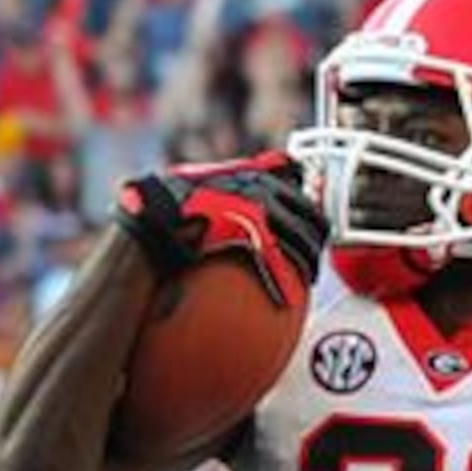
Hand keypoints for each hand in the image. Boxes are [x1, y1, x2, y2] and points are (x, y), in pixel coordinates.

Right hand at [116, 154, 323, 310]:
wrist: (155, 214)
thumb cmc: (173, 202)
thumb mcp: (205, 182)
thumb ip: (232, 183)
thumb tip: (247, 188)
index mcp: (253, 174)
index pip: (298, 190)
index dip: (310, 213)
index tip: (313, 231)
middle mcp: (261, 187)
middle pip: (307, 215)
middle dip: (316, 239)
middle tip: (315, 257)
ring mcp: (257, 208)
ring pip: (299, 238)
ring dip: (309, 261)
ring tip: (309, 278)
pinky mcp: (249, 232)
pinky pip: (277, 259)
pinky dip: (285, 279)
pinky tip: (288, 296)